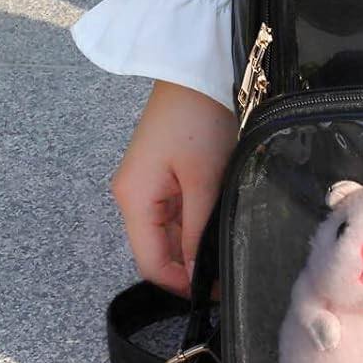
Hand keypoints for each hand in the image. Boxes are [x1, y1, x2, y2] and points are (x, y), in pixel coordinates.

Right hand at [111, 81, 236, 297]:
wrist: (199, 70)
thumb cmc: (199, 118)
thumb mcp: (205, 178)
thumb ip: (198, 228)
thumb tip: (196, 272)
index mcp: (134, 199)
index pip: (150, 262)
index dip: (181, 283)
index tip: (216, 291)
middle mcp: (133, 195)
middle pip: (158, 248)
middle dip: (191, 264)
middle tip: (230, 272)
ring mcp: (147, 183)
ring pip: (169, 231)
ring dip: (195, 242)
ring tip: (229, 247)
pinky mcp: (163, 171)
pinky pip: (177, 209)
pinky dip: (196, 220)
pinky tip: (220, 219)